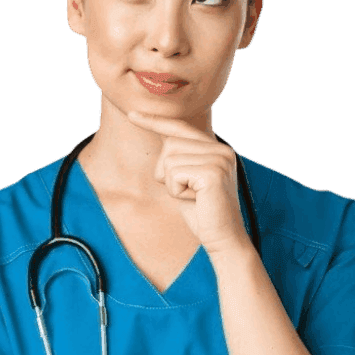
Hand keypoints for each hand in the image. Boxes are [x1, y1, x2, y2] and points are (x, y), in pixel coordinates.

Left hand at [126, 111, 250, 253]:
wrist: (223, 240)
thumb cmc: (203, 214)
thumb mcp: (187, 181)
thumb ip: (179, 159)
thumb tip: (164, 142)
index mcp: (217, 149)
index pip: (180, 127)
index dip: (155, 121)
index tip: (131, 114)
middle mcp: (221, 149)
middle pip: (169, 144)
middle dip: (166, 172)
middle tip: (187, 193)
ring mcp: (219, 159)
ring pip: (169, 160)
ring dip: (172, 184)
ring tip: (193, 197)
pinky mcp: (212, 171)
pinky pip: (174, 173)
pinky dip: (176, 191)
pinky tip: (195, 201)